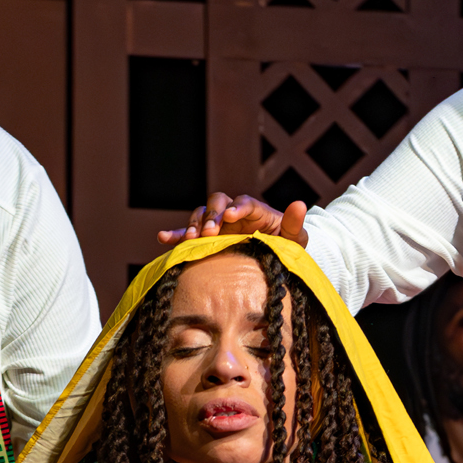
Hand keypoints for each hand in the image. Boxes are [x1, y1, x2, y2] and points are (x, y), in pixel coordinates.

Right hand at [157, 193, 308, 247]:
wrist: (271, 259)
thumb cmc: (285, 248)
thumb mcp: (294, 240)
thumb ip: (295, 224)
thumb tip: (300, 204)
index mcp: (254, 211)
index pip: (245, 203)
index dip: (238, 207)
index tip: (233, 216)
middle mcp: (232, 212)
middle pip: (218, 202)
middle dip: (213, 214)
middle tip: (210, 231)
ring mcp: (217, 224)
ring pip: (200, 214)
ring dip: (194, 224)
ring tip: (191, 239)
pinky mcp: (204, 238)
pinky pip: (186, 233)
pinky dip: (174, 234)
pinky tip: (162, 238)